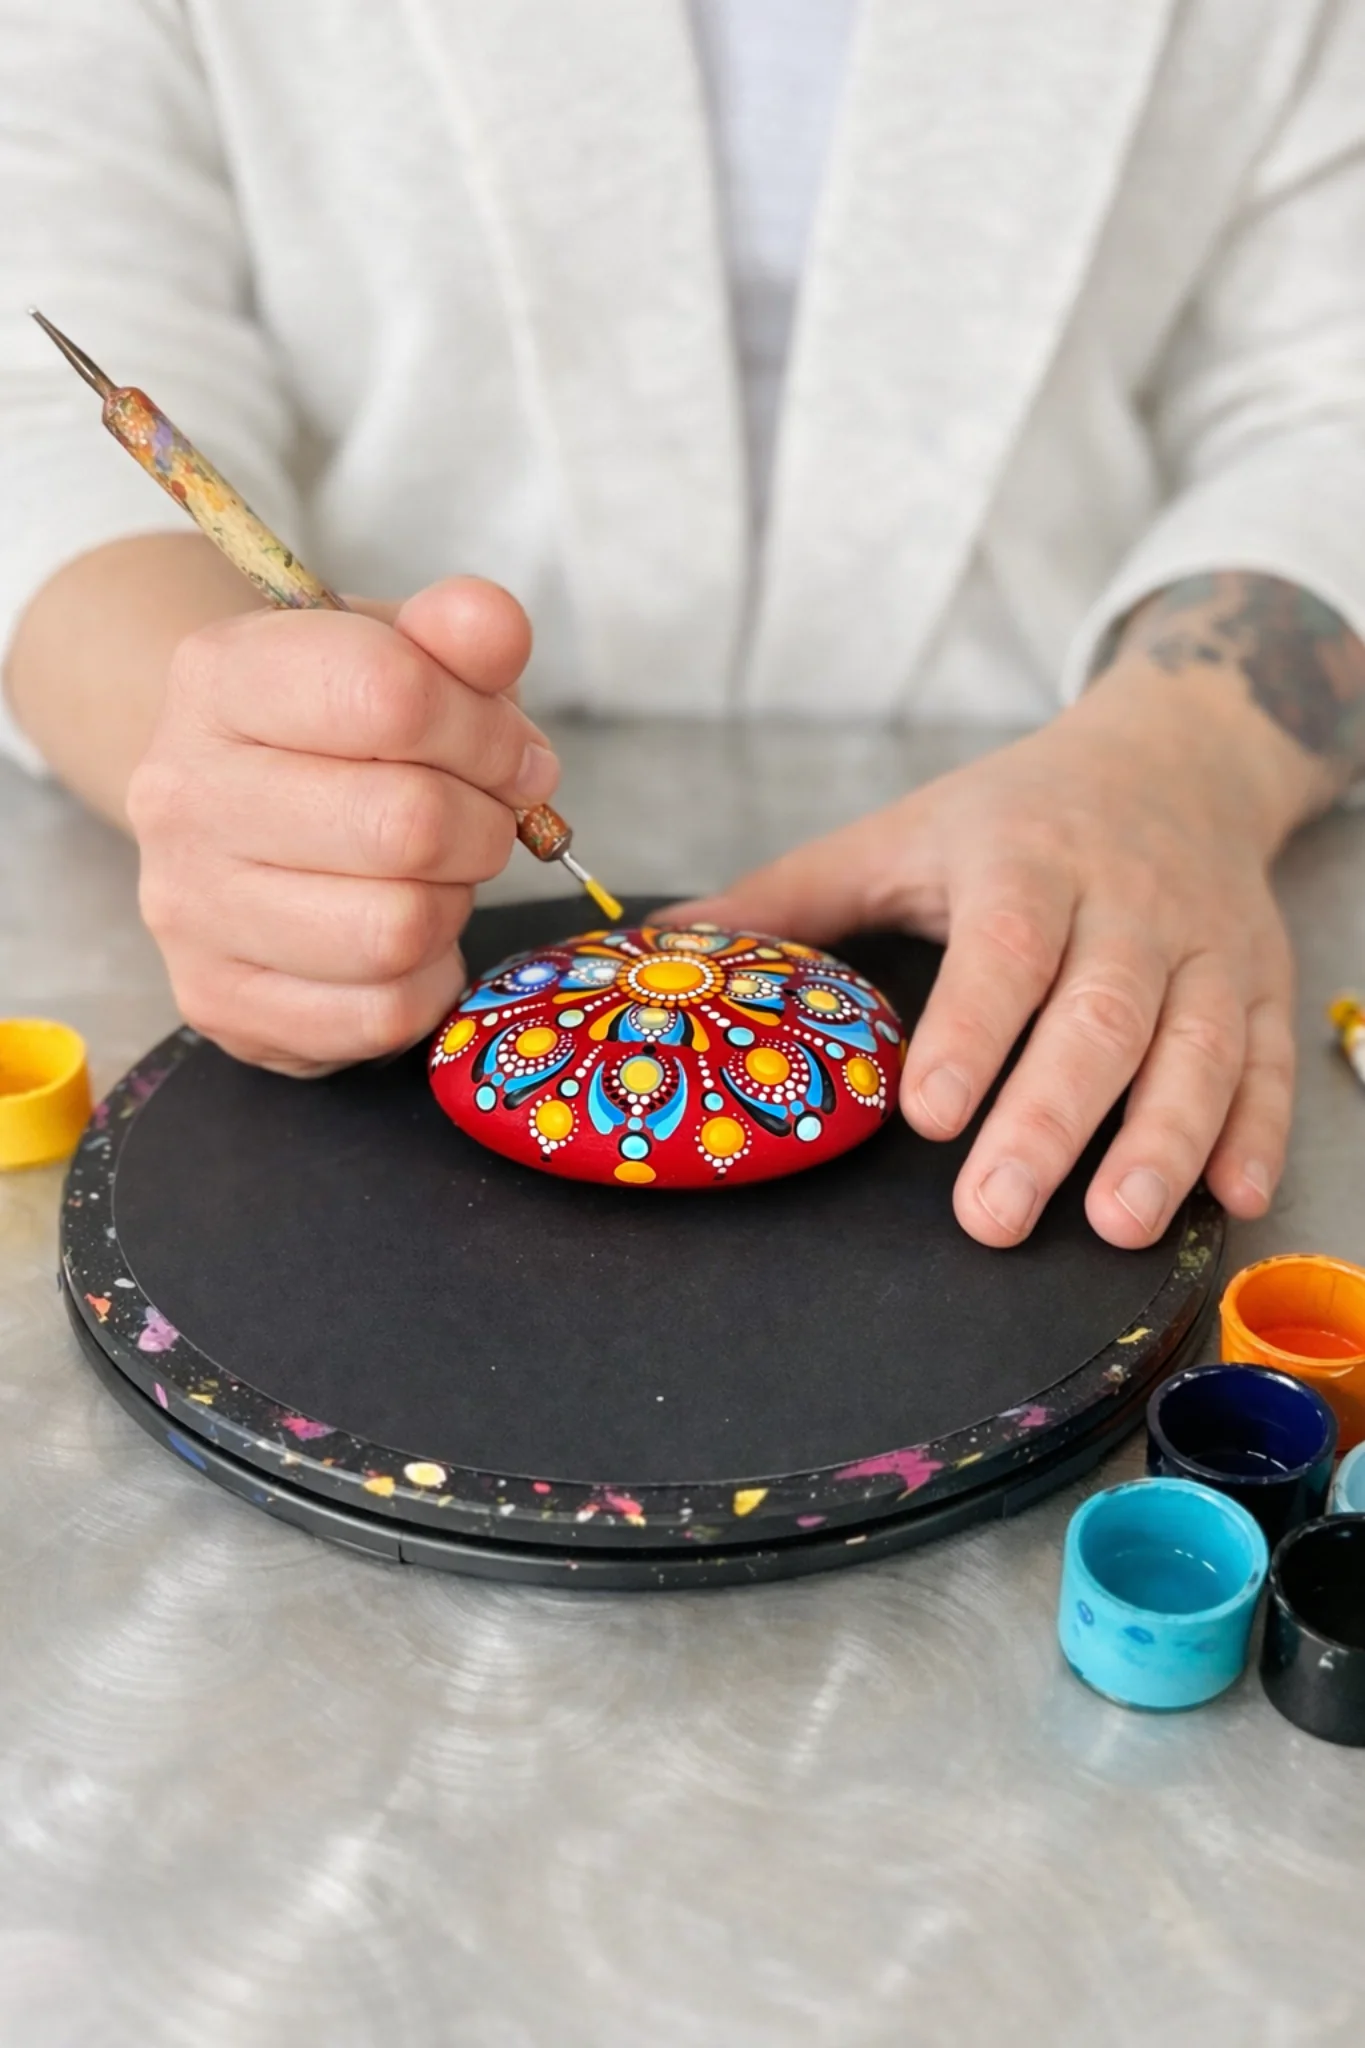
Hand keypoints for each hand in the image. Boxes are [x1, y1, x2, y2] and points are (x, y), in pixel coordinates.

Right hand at [127, 576, 555, 1073]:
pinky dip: (425, 979)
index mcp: (221, 677)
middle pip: (407, 823)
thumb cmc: (336, 729)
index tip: (511, 753)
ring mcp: (188, 907)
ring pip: (398, 928)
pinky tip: (403, 941)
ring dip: (453, 903)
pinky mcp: (219, 1002)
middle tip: (486, 818)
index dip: (489, 732)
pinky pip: (382, 1013)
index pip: (390, 695)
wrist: (234, 808)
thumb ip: (461, 632)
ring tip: (435, 876)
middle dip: (484, 824)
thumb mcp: (398, 653)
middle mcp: (182, 792)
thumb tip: (496, 630)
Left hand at [669, 663, 1314, 1248]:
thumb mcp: (902, 833)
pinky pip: (1266, 1061)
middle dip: (1049, 1120)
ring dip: (1163, 1141)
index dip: (972, 1031)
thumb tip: (666, 946)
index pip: (1004, 949)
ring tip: (1116, 1223)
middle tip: (993, 1214)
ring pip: (1196, 1047)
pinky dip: (1257, 1133)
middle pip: (1098, 1016)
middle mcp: (1126, 903)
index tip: (926, 1113)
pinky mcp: (1259, 982)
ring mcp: (1204, 946)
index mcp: (1025, 862)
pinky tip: (1232, 1202)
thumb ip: (792, 898)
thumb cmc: (1019, 813)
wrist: (1177, 755)